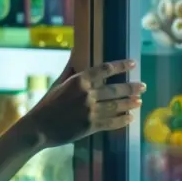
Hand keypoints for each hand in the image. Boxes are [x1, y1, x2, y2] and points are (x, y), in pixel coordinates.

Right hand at [22, 59, 144, 148]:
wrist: (38, 128)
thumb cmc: (47, 104)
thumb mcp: (58, 83)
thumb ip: (70, 69)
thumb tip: (75, 51)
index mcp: (78, 81)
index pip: (105, 69)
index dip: (121, 66)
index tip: (133, 64)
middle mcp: (86, 94)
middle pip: (115, 89)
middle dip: (131, 87)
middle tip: (143, 86)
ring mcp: (90, 111)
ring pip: (116, 106)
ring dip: (130, 103)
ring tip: (139, 101)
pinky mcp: (90, 126)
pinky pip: (111, 122)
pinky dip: (122, 120)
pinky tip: (130, 118)